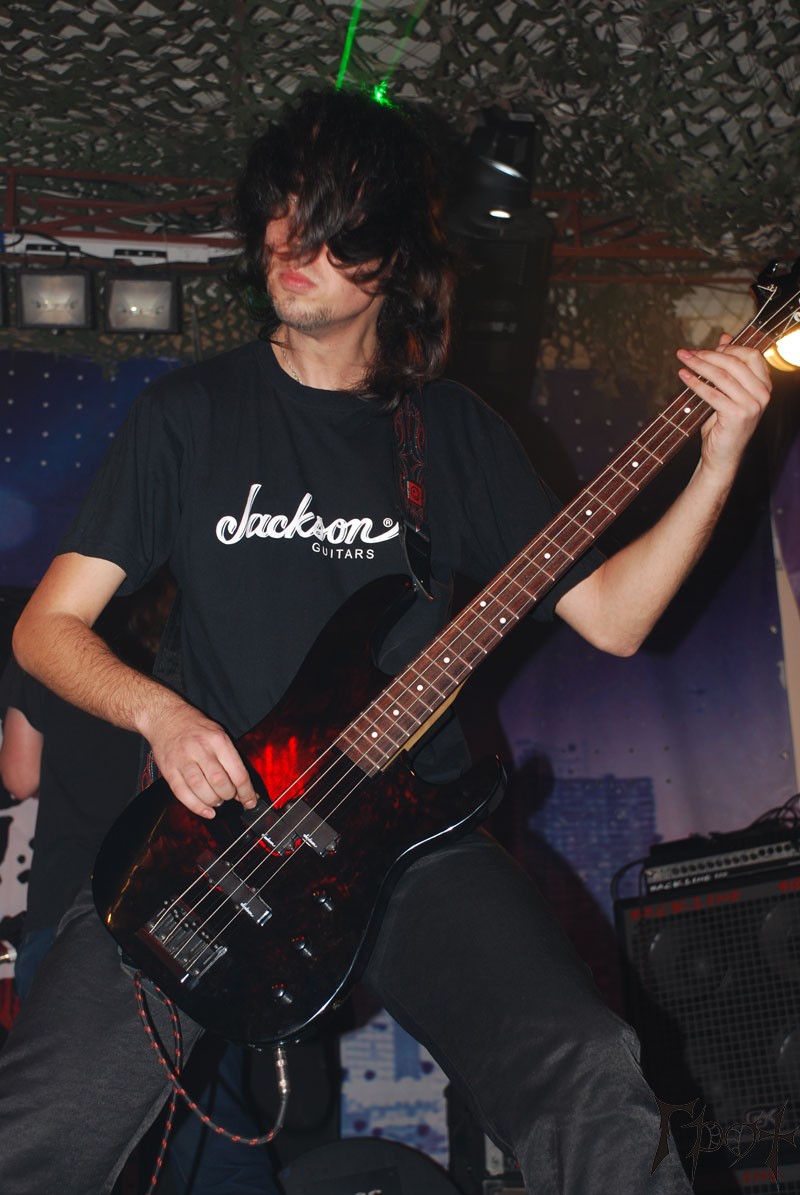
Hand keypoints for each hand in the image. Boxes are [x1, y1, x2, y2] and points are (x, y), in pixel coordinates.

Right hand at [142, 694, 257, 819]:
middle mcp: (201, 749)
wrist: (166, 717)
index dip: (246, 792)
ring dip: (213, 801)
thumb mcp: (219, 735)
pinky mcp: (169, 770)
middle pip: (219, 782)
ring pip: (201, 789)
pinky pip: (183, 793)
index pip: (237, 772)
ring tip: (216, 800)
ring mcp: (183, 760)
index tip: (250, 801)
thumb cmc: (196, 728)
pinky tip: (206, 811)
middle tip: (229, 796)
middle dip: (228, 795)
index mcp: (218, 740)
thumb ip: (231, 760)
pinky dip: (197, 807)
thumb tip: (244, 789)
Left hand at [676, 334, 771, 477]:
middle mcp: (763, 394)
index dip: (728, 348)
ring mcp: (752, 405)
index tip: (706, 350)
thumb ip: (729, 365)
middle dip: (708, 354)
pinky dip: (695, 382)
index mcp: (764, 385)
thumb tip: (725, 337)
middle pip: (735, 362)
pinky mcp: (737, 415)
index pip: (751, 355)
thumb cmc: (723, 423)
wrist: (722, 456)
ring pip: (722, 375)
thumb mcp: (727, 391)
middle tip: (687, 353)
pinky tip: (683, 376)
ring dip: (698, 365)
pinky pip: (712, 393)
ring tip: (682, 360)